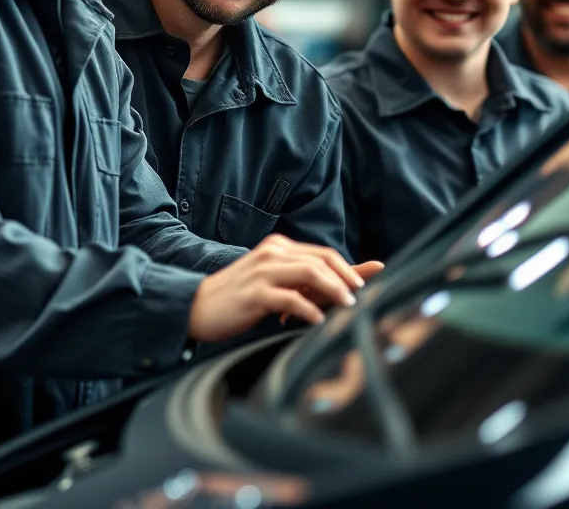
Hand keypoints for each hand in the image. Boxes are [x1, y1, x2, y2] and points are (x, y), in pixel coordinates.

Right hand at [187, 234, 382, 342]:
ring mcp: (263, 271)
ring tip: (348, 306)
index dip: (348, 267)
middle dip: (347, 277)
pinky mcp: (255, 293)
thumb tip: (343, 284)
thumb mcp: (274, 282)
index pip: (323, 253)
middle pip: (321, 259)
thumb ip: (304, 281)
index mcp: (279, 247)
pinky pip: (290, 298)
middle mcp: (273, 253)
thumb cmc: (240, 298)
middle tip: (361, 296)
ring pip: (310, 273)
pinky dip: (309, 309)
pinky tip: (318, 321)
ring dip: (334, 290)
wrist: (198, 307)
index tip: (370, 281)